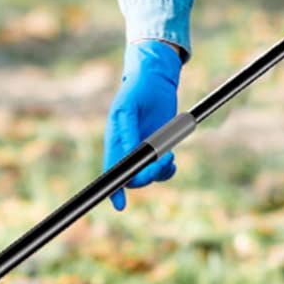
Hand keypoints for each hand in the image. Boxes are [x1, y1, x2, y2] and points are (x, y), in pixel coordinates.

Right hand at [103, 39, 180, 210]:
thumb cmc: (135, 91)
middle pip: (133, 176)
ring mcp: (144, 150)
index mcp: (115, 141)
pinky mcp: (160, 147)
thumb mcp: (128, 109)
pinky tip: (172, 159)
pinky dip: (168, 168)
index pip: (111, 170)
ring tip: (170, 157)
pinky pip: (163, 168)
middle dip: (148, 175)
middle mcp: (128, 149)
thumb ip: (128, 132)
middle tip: (163, 161)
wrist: (155, 79)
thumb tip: (131, 155)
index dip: (113, 189)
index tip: (119, 203)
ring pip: (150, 175)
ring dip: (160, 171)